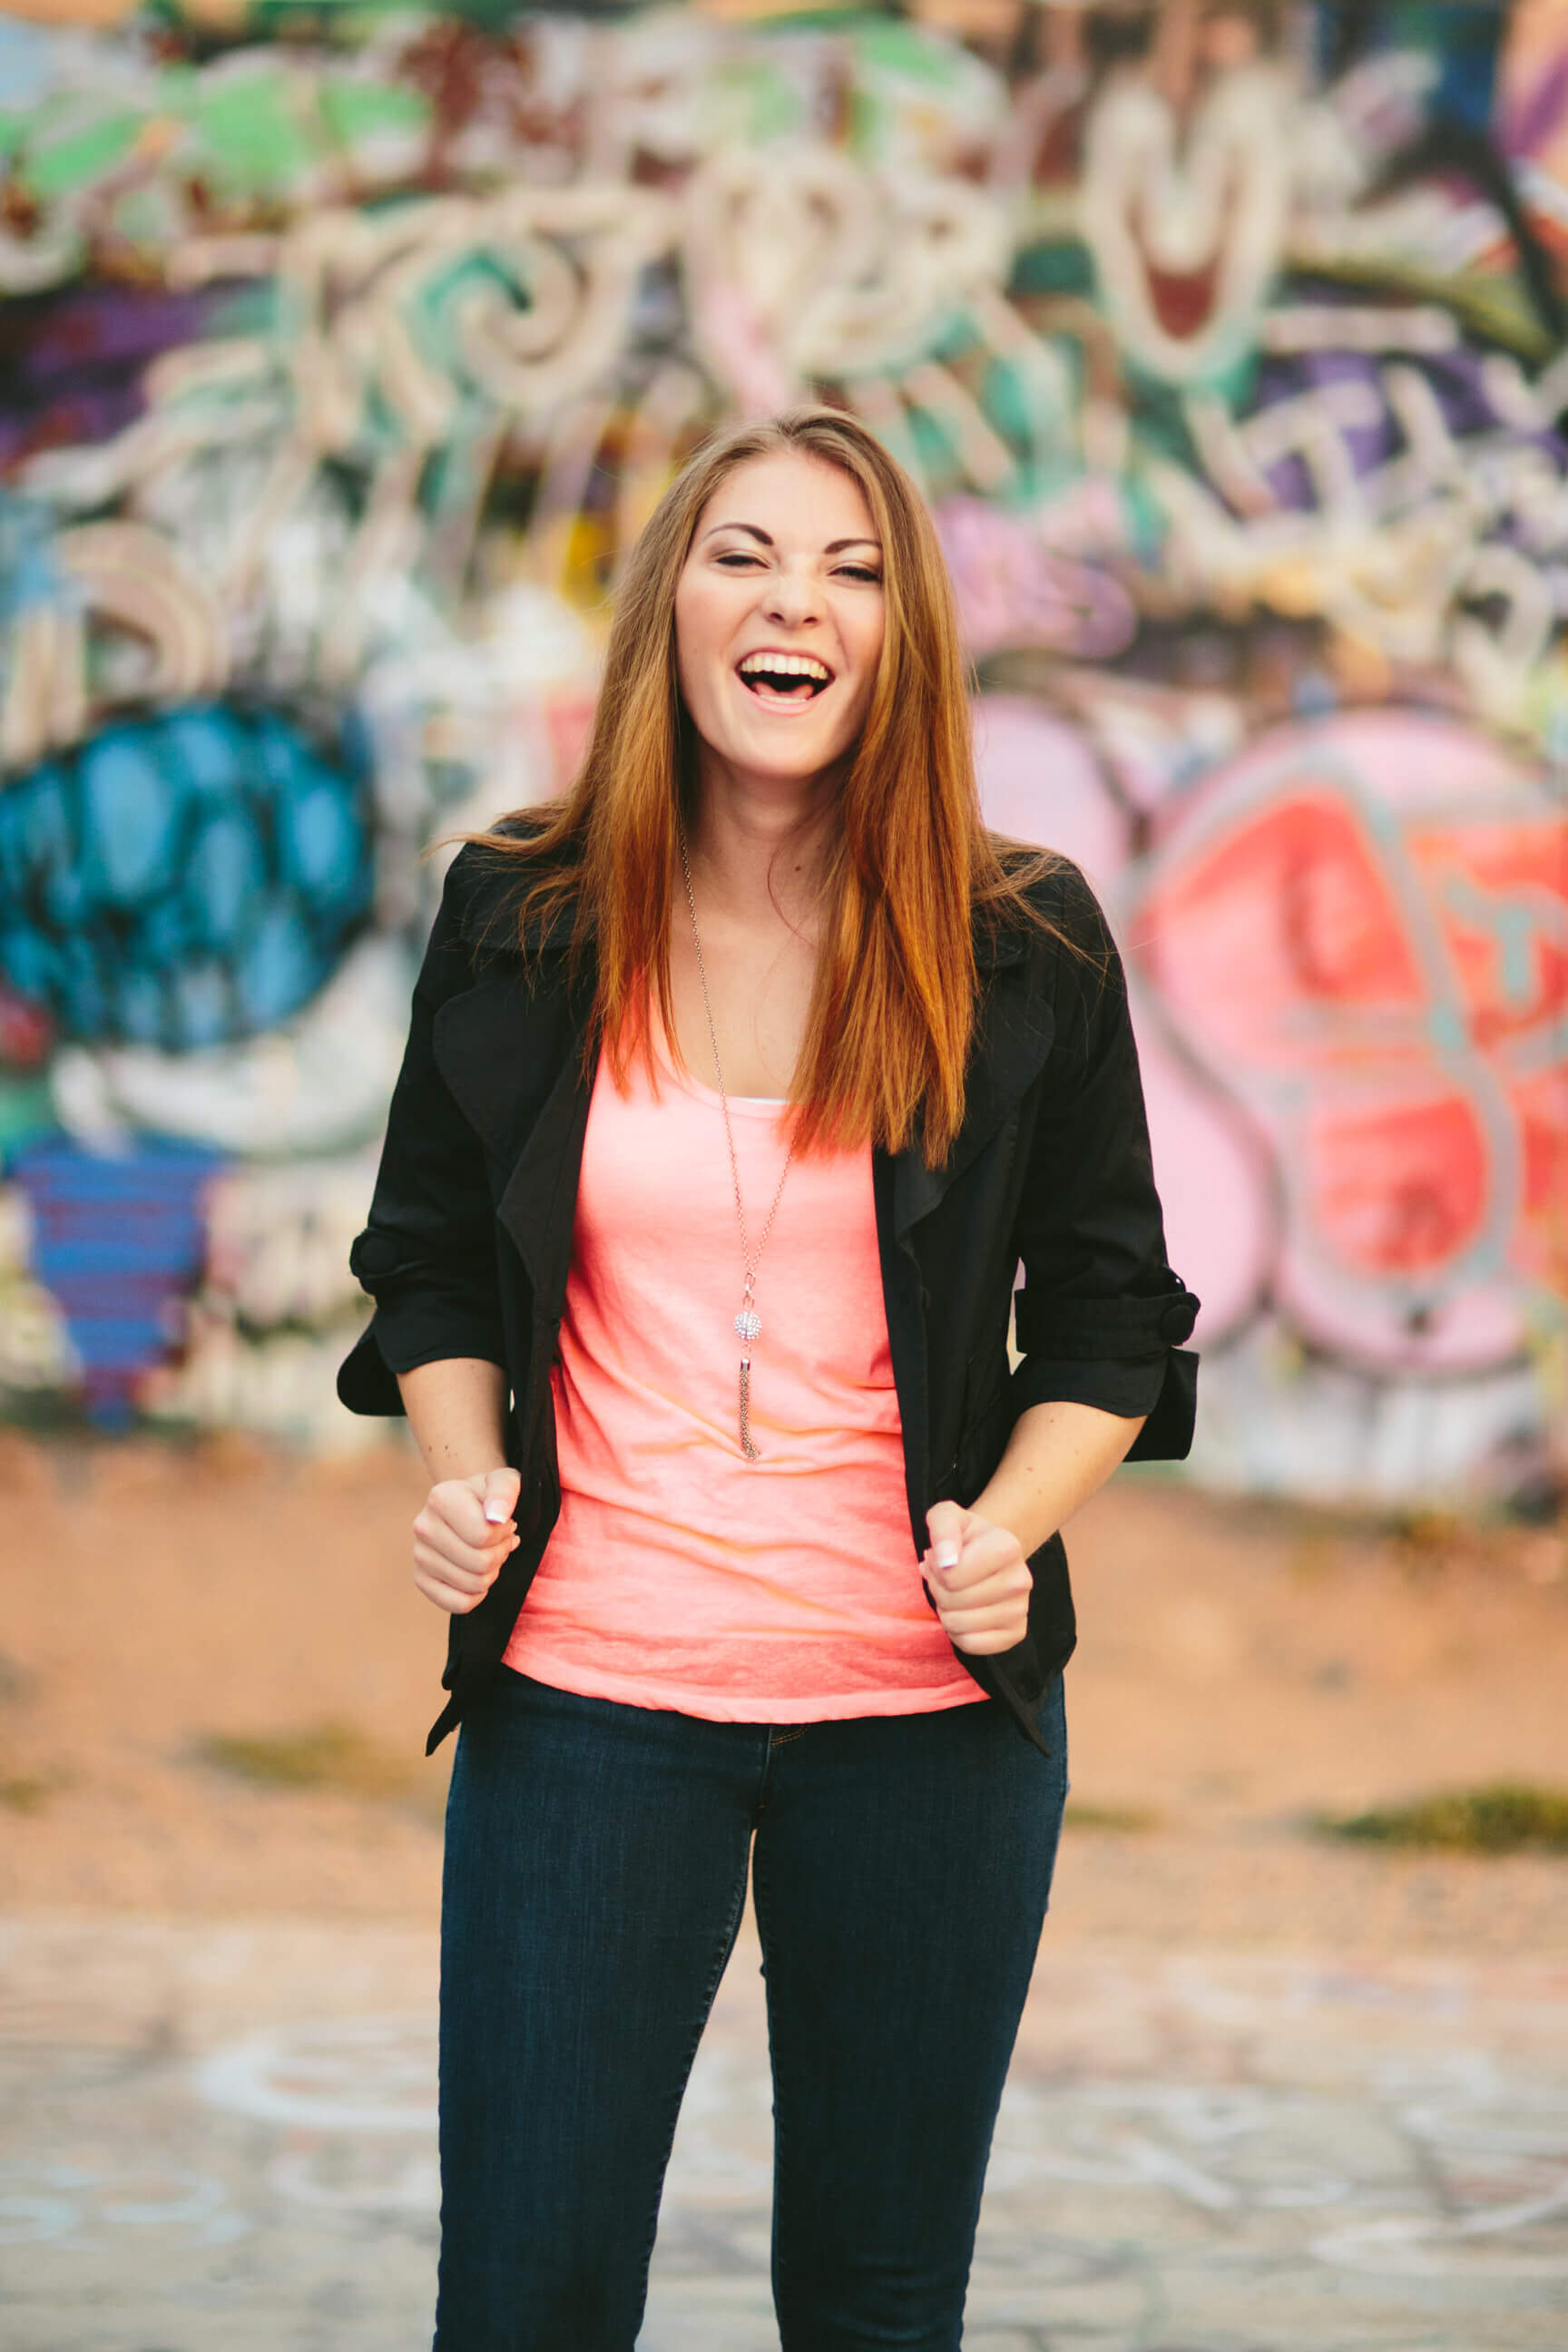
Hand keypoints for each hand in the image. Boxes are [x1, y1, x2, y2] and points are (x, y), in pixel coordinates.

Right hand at [413, 1467, 521, 1614]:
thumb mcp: (505, 1482)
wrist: (469, 1507)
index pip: (483, 1536)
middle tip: (500, 1542)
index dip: (504, 1534)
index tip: (505, 1523)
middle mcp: (423, 1526)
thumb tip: (495, 1518)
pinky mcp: (421, 1579)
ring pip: (473, 1585)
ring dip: (492, 1572)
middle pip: (480, 1563)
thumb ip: (505, 1492)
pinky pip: (458, 1604)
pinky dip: (477, 1595)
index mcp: (440, 1497)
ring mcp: (419, 1555)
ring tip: (489, 1552)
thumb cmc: (490, 1496)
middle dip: (500, 1555)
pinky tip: (478, 1574)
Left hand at [923, 1500, 1032, 1654]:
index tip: (942, 1559)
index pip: (950, 1575)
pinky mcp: (1017, 1633)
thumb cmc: (965, 1536)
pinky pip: (971, 1645)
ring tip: (954, 1594)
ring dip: (945, 1611)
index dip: (935, 1569)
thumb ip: (942, 1528)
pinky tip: (964, 1614)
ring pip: (959, 1625)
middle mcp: (1021, 1580)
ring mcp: (1021, 1609)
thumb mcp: (946, 1517)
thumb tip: (947, 1561)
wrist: (990, 1553)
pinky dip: (957, 1633)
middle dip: (938, 1590)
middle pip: (953, 1601)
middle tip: (945, 1579)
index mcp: (1008, 1546)